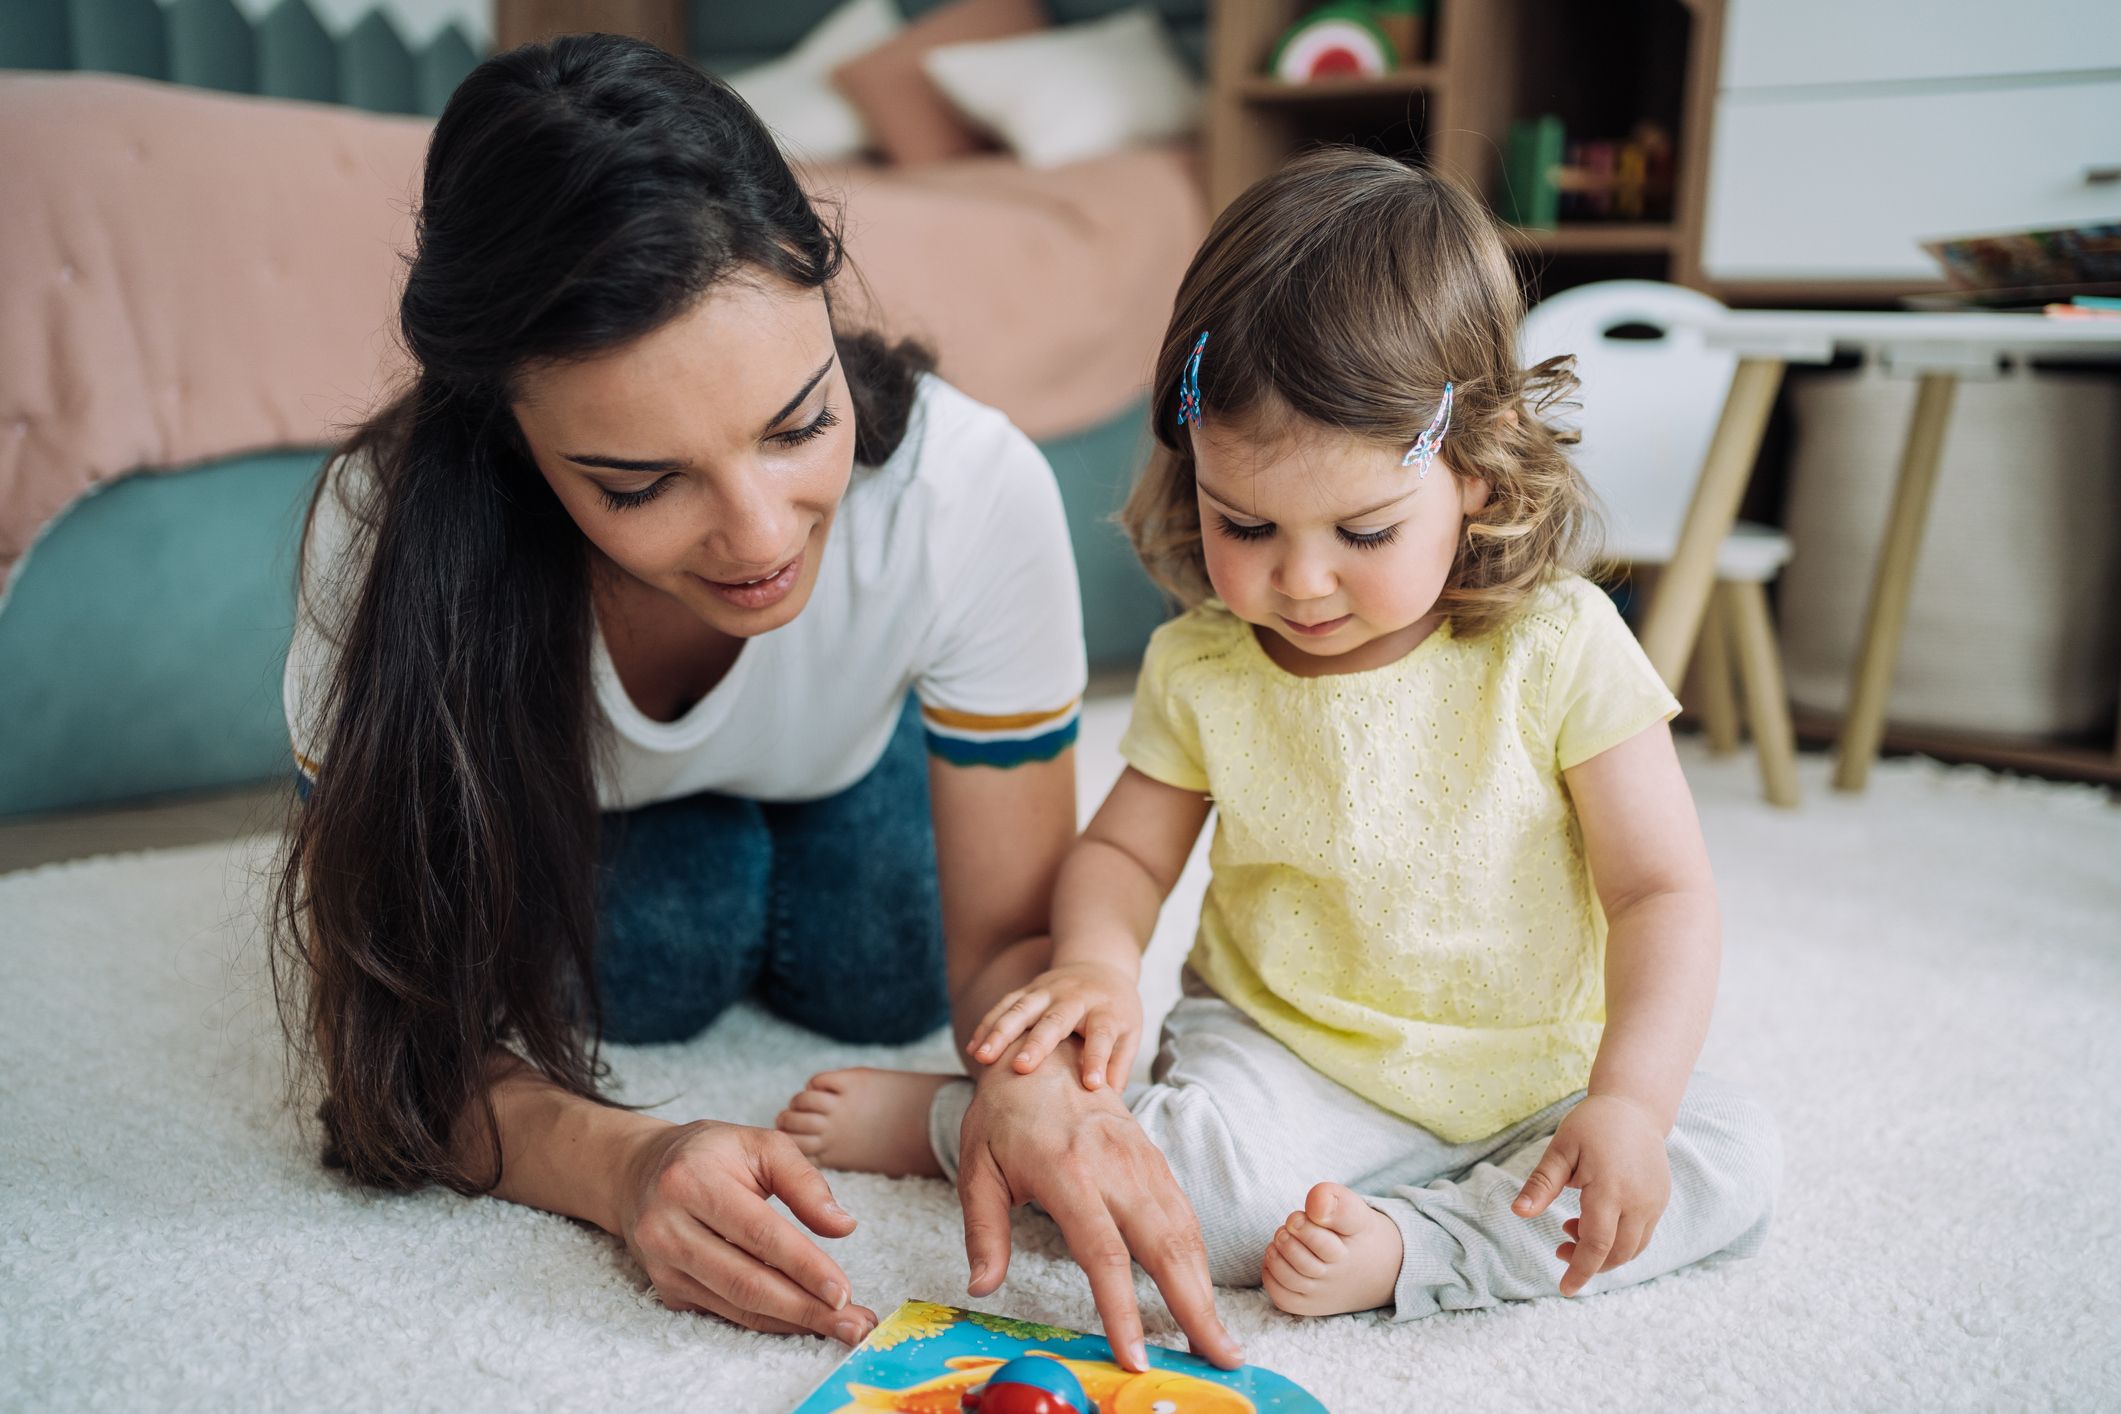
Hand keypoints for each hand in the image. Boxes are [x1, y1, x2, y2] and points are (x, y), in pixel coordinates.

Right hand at [612, 1118, 877, 1344]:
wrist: (638, 1171)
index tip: (843, 1291)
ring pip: (736, 1305)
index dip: (804, 1266)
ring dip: (792, 1323)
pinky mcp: (666, 1288)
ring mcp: (663, 1264)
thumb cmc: (711, 1154)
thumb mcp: (761, 1144)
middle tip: (854, 1325)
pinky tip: (803, 1321)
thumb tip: (843, 1226)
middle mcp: (669, 1227)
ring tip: (840, 1328)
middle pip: (746, 1281)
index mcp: (693, 1181)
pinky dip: (768, 1320)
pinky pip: (725, 1311)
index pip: (759, 1234)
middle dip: (805, 1309)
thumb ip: (804, 1182)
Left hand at [954, 1043, 1242, 1372]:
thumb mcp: (976, 1169)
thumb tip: (980, 1287)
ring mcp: (1141, 1160)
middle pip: (1166, 1245)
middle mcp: (1115, 1165)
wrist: (1041, 1055)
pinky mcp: (1154, 1158)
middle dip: (1195, 1307)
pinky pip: (1185, 1213)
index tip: (1136, 1356)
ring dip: (1206, 1288)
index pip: (1104, 1252)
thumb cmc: (1001, 1118)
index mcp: (1067, 1172)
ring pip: (1186, 1230)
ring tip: (1222, 1340)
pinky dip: (1200, 1258)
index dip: (1122, 1309)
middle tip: (1221, 1358)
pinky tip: (1204, 1293)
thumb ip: (983, 1231)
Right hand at [966, 960, 1144, 1090]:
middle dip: (1038, 1043)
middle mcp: (1075, 997)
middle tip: (1022, 1067)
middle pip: (1056, 1019)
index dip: (1097, 1059)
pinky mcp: (1030, 988)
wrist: (1100, 964)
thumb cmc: (1115, 1010)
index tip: (1092, 1085)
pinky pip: (1005, 1004)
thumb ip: (1120, 1064)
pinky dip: (988, 1024)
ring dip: (1001, 1031)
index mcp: (1106, 1010)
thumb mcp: (1130, 1032)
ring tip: (982, 1056)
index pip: (1102, 1035)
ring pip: (1022, 1009)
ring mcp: (1049, 990)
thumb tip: (1111, 1102)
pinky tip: (974, 1047)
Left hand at [1511, 1094, 1672, 1295]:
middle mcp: (1638, 1201)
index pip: (1596, 1245)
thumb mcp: (1561, 1149)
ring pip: (1633, 1249)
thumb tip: (1518, 1213)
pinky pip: (1642, 1235)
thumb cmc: (1591, 1126)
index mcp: (1610, 1189)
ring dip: (1604, 1253)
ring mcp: (1654, 1203)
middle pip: (1617, 1253)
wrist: (1634, 1107)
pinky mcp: (1660, 1201)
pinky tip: (1596, 1222)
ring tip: (1573, 1228)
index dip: (1580, 1270)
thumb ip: (1541, 1184)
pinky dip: (1620, 1241)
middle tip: (1558, 1247)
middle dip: (1588, 1262)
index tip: (1564, 1288)